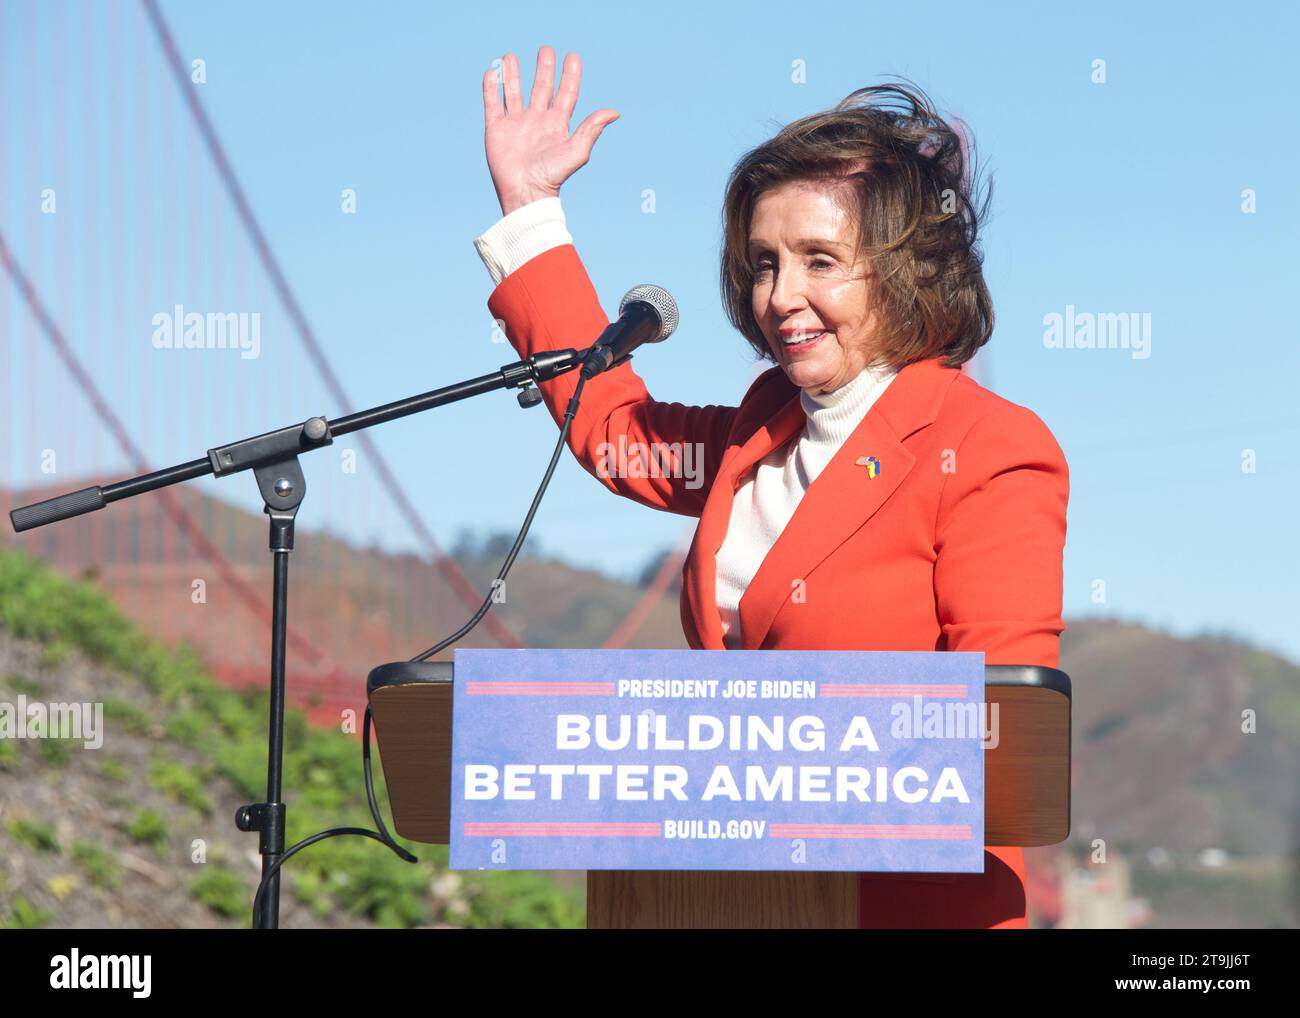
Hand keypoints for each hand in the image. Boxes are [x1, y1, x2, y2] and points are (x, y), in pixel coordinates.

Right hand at [482, 47, 619, 215]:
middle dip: (544, 68)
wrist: (526, 193)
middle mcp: (537, 121)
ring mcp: (516, 124)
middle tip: (546, 49)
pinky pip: (492, 104)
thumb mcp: (578, 151)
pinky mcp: (496, 130)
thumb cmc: (553, 176)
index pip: (566, 94)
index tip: (573, 57)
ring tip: (510, 56)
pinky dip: (491, 88)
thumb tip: (615, 112)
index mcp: (557, 125)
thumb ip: (592, 128)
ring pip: (514, 91)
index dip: (570, 75)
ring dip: (513, 74)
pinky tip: (492, 73)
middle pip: (541, 88)